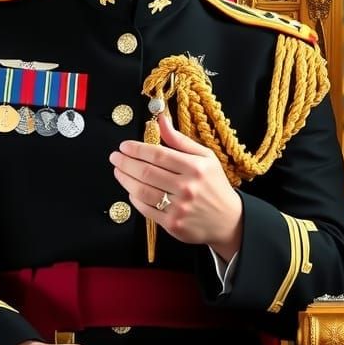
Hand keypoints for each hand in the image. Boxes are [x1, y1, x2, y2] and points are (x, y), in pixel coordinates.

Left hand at [110, 112, 242, 257]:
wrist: (228, 220)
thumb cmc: (214, 184)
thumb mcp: (205, 157)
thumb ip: (180, 140)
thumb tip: (160, 120)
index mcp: (196, 167)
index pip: (158, 155)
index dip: (137, 149)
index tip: (124, 145)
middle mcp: (187, 187)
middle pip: (146, 172)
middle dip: (125, 163)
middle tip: (115, 157)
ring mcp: (179, 208)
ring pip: (142, 191)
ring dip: (125, 179)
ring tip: (118, 171)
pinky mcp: (172, 224)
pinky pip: (146, 209)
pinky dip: (134, 198)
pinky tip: (131, 190)